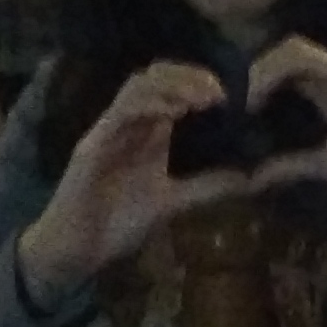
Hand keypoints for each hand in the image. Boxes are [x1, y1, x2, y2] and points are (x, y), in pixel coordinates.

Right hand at [16, 61, 253, 297]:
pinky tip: (174, 114)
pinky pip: (120, 113)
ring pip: (138, 86)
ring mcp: (109, 131)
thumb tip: (248, 178)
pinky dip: (149, 106)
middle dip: (190, 76)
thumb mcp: (173, 202)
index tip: (229, 95)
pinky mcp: (92, 145)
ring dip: (173, 86)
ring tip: (202, 99)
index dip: (199, 82)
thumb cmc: (118, 224)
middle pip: (156, 77)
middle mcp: (129, 124)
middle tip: (219, 93)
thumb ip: (207, 187)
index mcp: (148, 133)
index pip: (171, 88)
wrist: (78, 250)